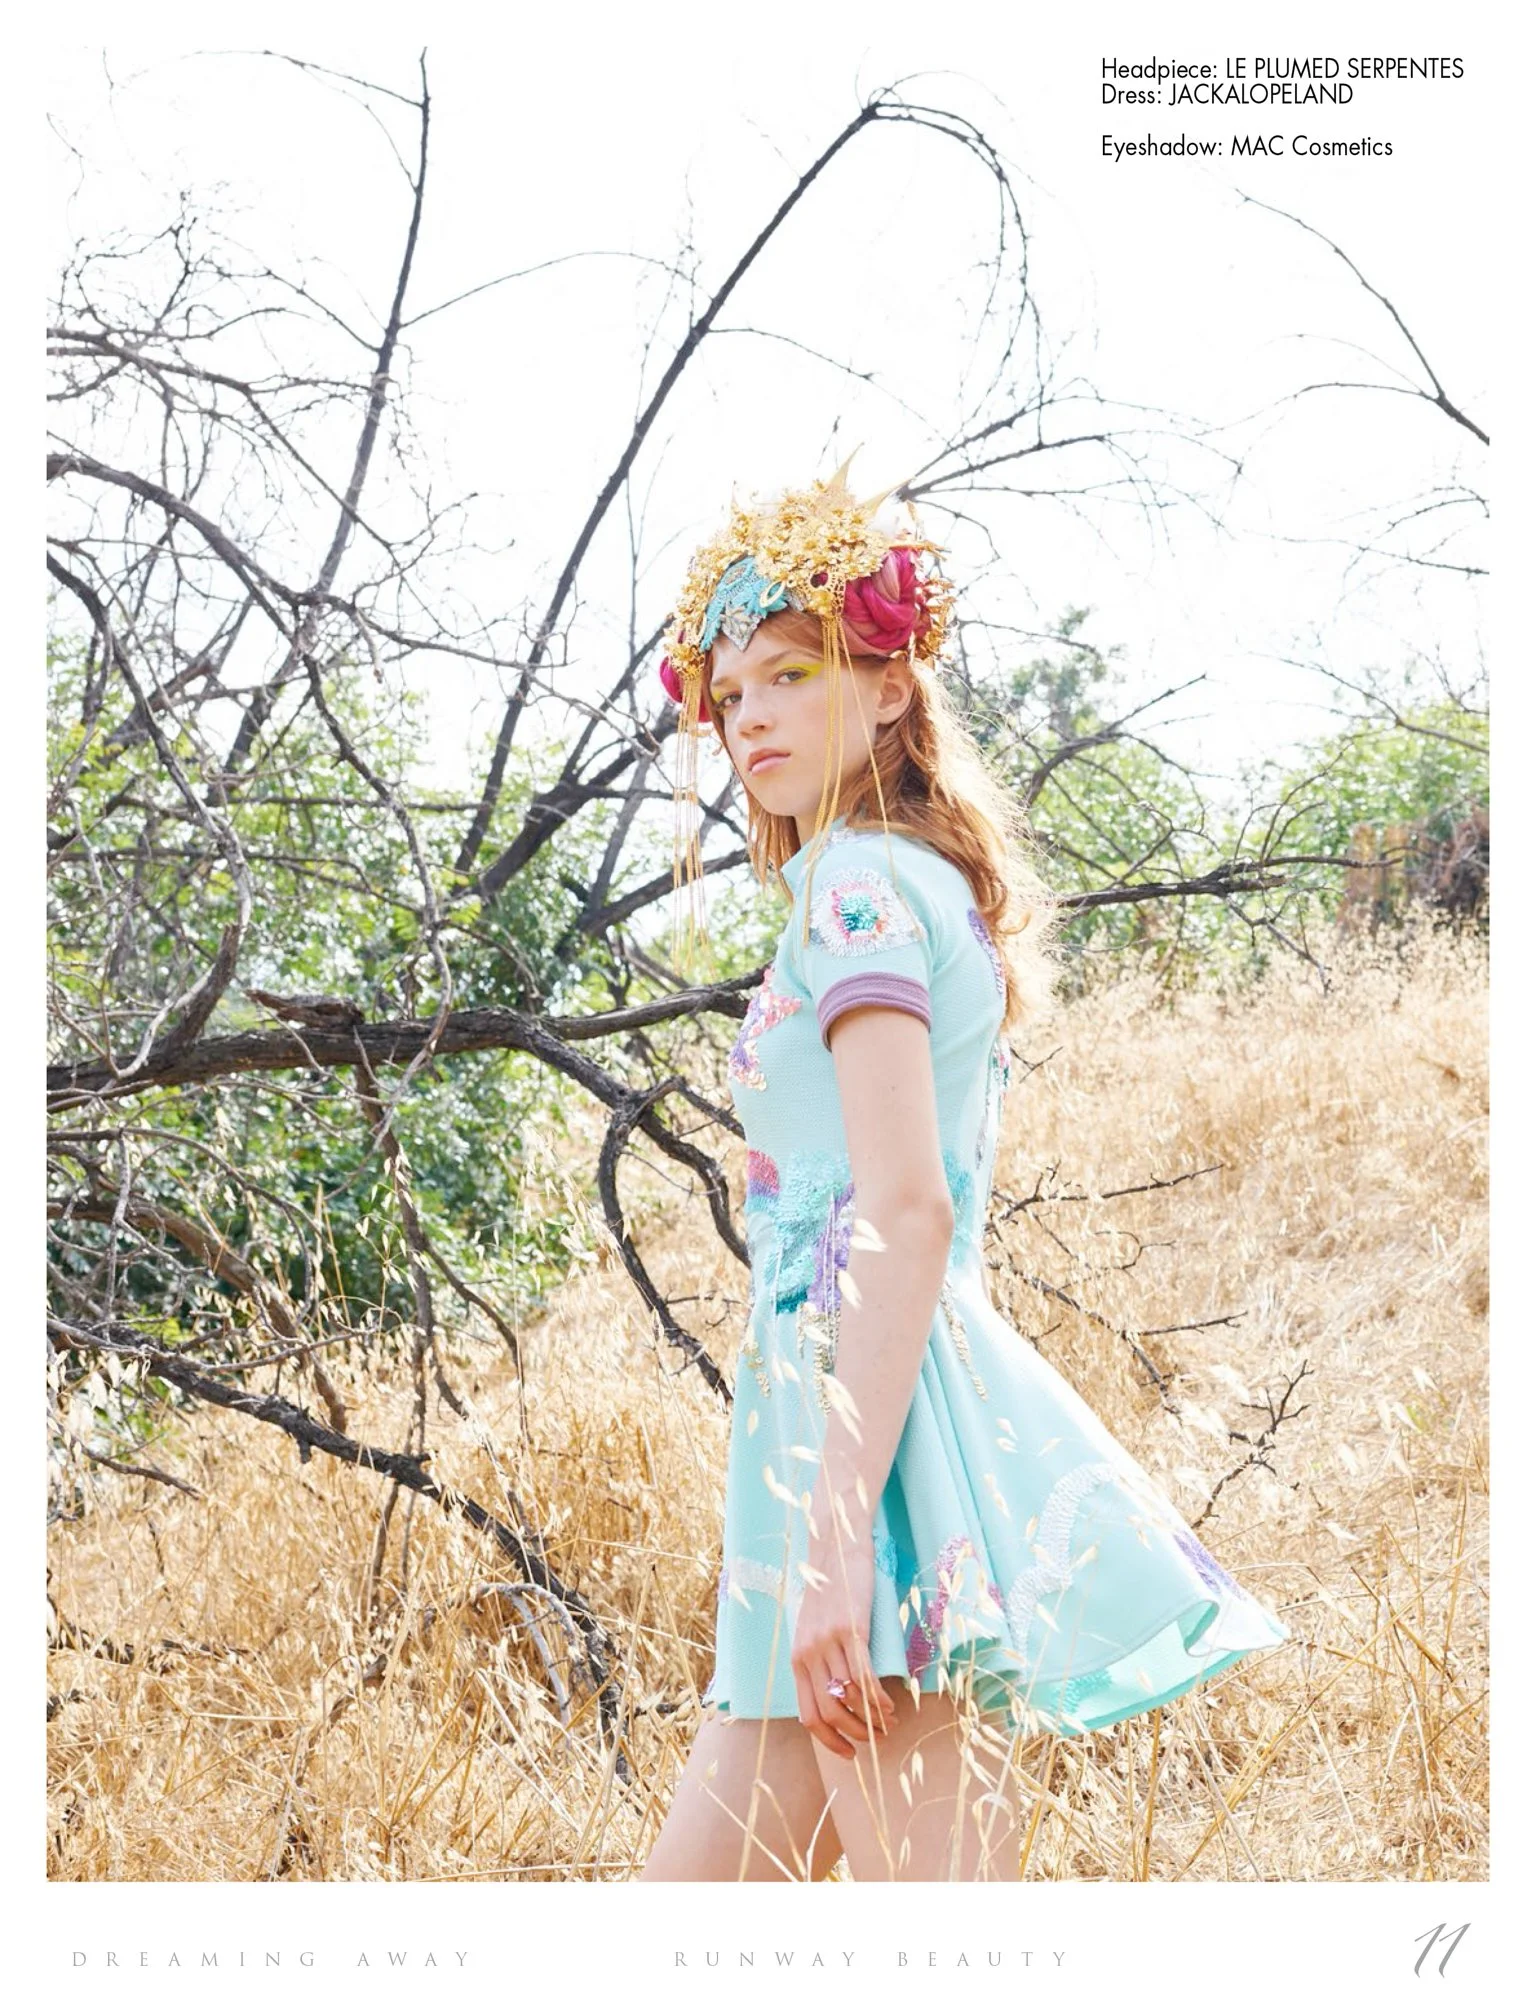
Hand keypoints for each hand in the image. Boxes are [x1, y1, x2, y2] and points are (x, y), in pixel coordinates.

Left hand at [789, 1531, 897, 1759]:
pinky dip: (878, 1698)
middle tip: (876, 1740)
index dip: (830, 1740)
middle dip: (855, 1734)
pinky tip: (891, 1705)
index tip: (849, 1752)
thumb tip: (836, 1695)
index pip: (808, 1714)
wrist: (835, 1544)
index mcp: (797, 1657)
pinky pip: (864, 1675)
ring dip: (873, 1718)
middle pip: (830, 1712)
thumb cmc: (829, 1587)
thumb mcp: (813, 1627)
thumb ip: (818, 1658)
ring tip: (890, 1721)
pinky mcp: (851, 1628)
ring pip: (850, 1697)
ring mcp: (829, 1640)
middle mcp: (809, 1652)